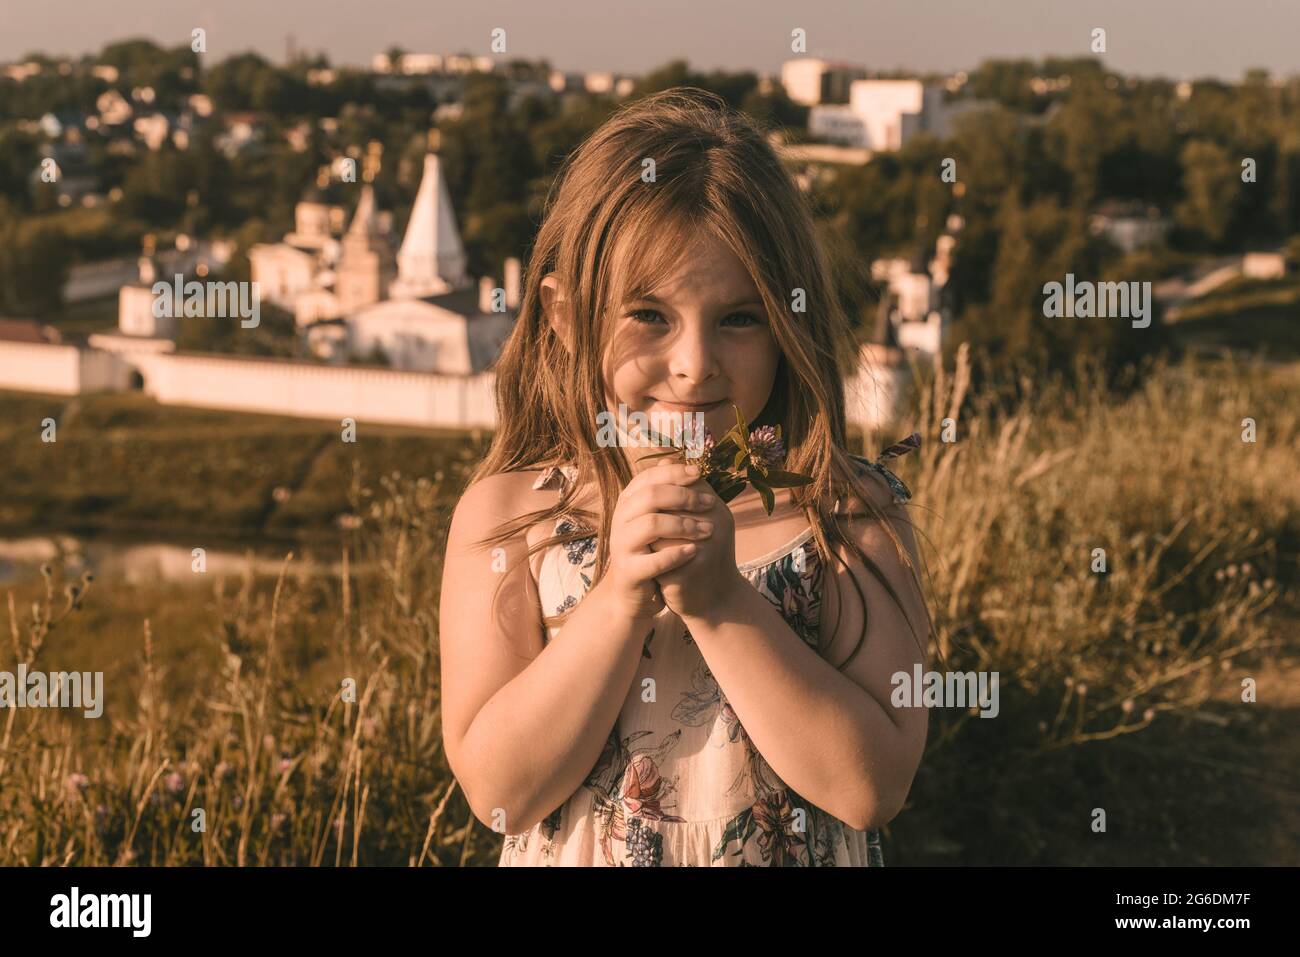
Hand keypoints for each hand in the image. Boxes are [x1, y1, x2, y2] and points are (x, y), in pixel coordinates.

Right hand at [603, 458, 717, 619]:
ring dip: (684, 525)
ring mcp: (622, 545)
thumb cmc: (652, 549)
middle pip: (650, 496)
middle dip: (684, 497)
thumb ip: (665, 492)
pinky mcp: (628, 571)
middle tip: (710, 503)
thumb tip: (673, 457)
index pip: (649, 476)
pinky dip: (677, 554)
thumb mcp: (657, 517)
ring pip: (651, 524)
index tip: (700, 473)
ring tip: (708, 530)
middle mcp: (620, 520)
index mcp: (627, 502)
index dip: (675, 473)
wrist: (634, 591)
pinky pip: (653, 560)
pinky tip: (695, 551)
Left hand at [647, 471, 745, 619]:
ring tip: (642, 541)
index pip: (682, 485)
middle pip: (669, 505)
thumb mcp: (693, 520)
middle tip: (638, 521)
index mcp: (717, 509)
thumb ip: (679, 492)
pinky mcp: (691, 573)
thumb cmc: (700, 555)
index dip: (659, 492)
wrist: (714, 599)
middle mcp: (716, 525)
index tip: (646, 501)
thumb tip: (663, 459)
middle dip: (651, 512)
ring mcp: (705, 548)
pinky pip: (661, 558)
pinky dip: (651, 557)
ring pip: (661, 530)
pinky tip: (645, 560)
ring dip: (648, 535)